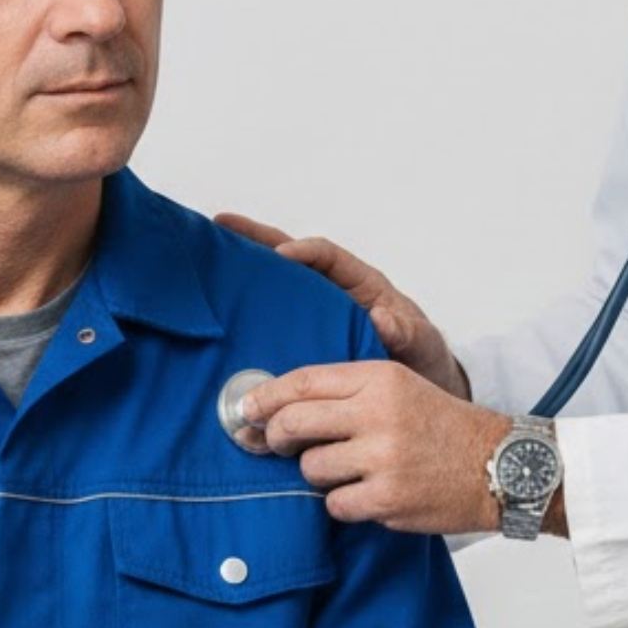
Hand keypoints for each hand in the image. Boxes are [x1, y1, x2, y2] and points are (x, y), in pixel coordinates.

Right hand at [215, 215, 469, 399]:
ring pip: (275, 290)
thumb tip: (384, 319)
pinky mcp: (301, 345)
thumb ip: (406, 333)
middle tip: (219, 224)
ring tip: (205, 259)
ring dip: (243, 273)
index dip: (305, 252)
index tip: (282, 255)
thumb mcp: (421, 345)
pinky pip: (271, 328)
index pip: (328, 257)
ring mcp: (314, 319)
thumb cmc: (422, 361)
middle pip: (289, 259)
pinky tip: (215, 321)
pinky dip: (245, 321)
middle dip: (256, 240)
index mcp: (361, 286)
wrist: (413, 403)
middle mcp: (332, 296)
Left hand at [239, 360, 517, 535]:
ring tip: (351, 471)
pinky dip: (344, 504)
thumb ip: (348, 392)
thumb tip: (280, 408)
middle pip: (295, 423)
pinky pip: (335, 504)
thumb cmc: (444, 429)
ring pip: (312, 468)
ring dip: (321, 475)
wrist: (500, 466)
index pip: (304, 381)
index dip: (266, 396)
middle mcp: (379, 413)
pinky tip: (369, 494)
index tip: (246, 408)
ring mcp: (383, 458)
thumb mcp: (401, 389)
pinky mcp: (387, 499)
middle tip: (278, 446)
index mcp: (380, 377)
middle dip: (277, 438)